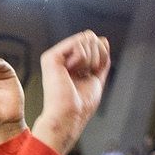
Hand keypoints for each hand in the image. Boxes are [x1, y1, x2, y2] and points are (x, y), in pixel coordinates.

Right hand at [32, 31, 109, 154]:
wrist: (69, 116)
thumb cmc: (80, 106)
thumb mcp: (97, 77)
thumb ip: (101, 59)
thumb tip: (103, 39)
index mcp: (72, 64)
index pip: (93, 43)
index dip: (101, 56)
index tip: (93, 74)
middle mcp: (62, 59)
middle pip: (90, 38)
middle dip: (96, 56)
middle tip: (85, 75)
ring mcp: (55, 57)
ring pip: (86, 38)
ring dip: (90, 60)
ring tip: (77, 76)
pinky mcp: (51, 57)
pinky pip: (78, 43)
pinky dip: (82, 58)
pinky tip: (70, 72)